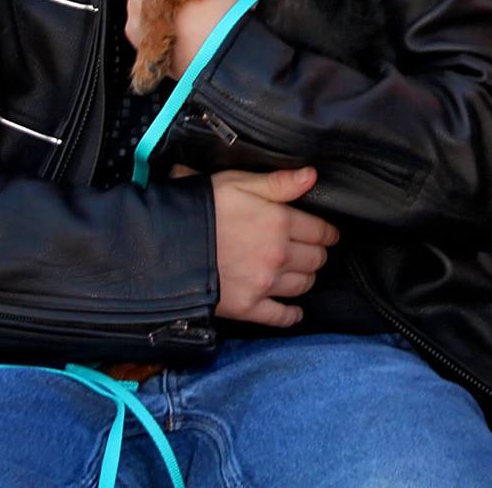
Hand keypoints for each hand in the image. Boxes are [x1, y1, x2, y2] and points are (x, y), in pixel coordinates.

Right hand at [212, 167, 340, 326]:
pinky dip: (291, 315)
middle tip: (311, 251)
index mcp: (280, 222)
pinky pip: (279, 316)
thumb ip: (279, 182)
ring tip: (299, 272)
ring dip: (306, 278)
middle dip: (317, 254)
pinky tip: (294, 311)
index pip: (321, 231)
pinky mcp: (247, 307)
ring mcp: (264, 284)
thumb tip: (312, 176)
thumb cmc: (201, 209)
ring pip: (303, 285)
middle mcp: (278, 255)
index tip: (327, 234)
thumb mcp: (239, 183)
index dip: (327, 232)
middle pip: (315, 259)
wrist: (164, 245)